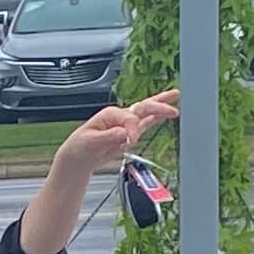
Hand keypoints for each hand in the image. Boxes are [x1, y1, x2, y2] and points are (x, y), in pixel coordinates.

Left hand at [63, 89, 178, 174]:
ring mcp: (125, 125)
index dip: (132, 130)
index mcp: (110, 114)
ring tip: (175, 95)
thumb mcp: (91, 141)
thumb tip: (125, 133)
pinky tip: (166, 114)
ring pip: (147, 112)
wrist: (78, 158)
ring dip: (161, 105)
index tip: (128, 141)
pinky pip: (146, 124)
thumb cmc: (80, 147)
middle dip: (158, 104)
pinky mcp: (128, 134)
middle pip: (143, 107)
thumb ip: (109, 136)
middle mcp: (119, 117)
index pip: (130, 118)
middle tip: (174, 101)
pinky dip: (156, 118)